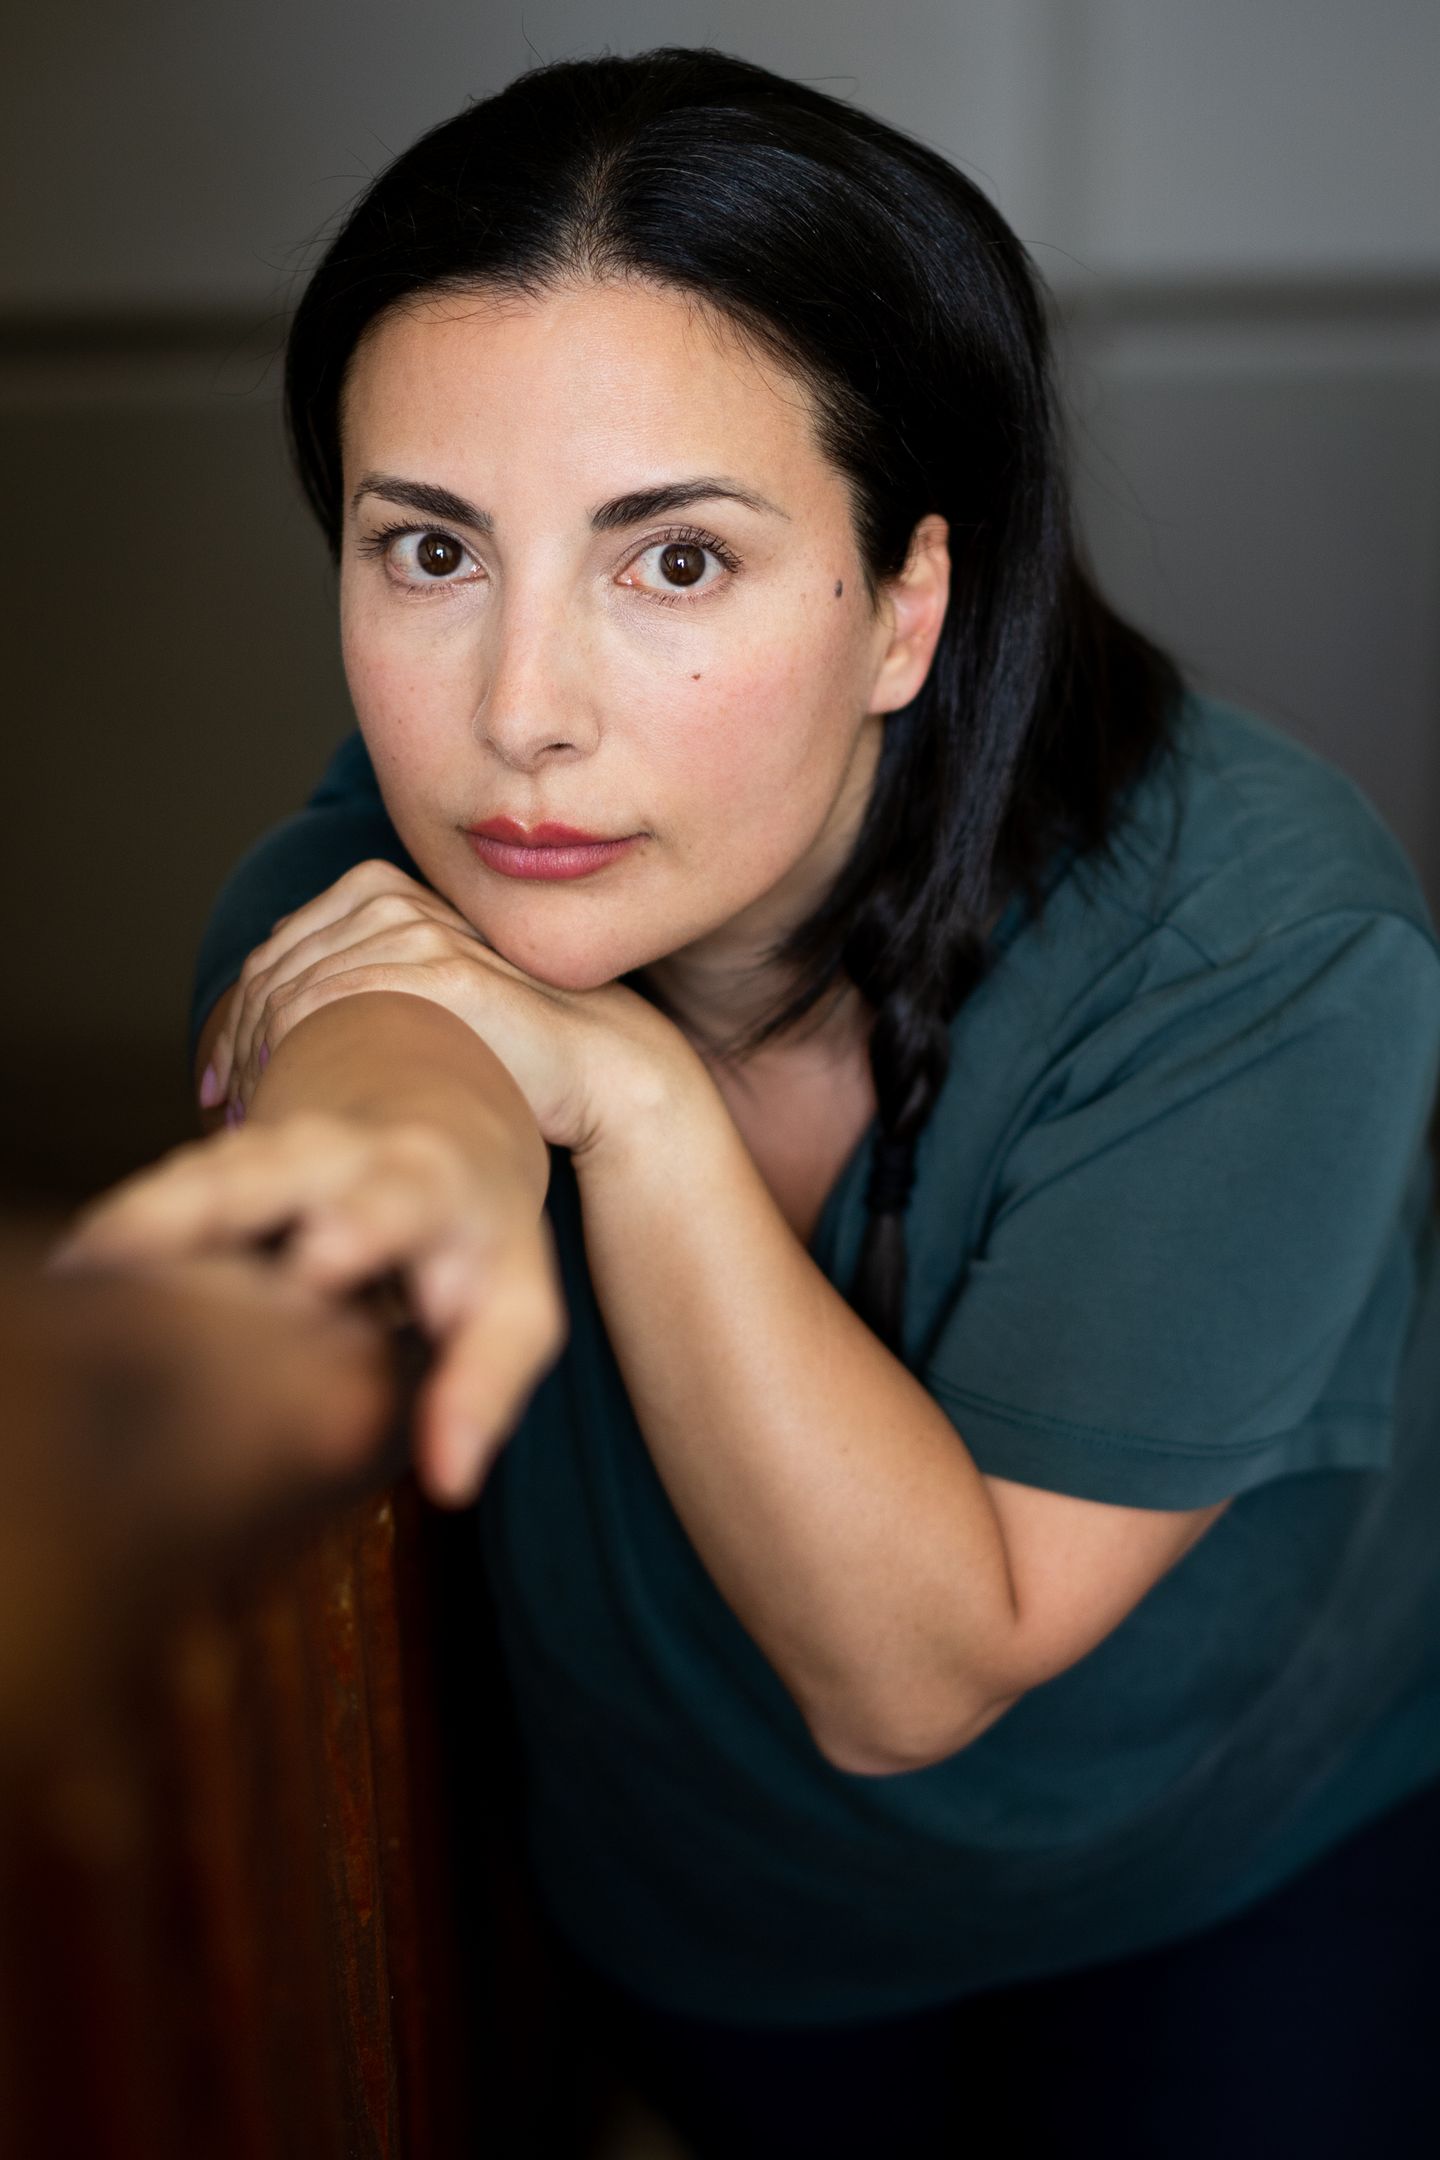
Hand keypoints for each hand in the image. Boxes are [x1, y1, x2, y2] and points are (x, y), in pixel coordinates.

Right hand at [47, 1112, 566, 1505]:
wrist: (434, 1112)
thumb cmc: (477, 1239)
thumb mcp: (514, 1305)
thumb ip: (485, 1384)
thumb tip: (452, 1481)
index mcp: (433, 1187)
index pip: (406, 1208)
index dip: (368, 1235)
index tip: (327, 1263)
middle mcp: (356, 1156)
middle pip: (302, 1175)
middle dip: (271, 1207)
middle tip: (271, 1258)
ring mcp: (282, 1152)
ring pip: (217, 1179)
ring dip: (163, 1219)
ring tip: (99, 1269)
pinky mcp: (223, 1164)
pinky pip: (168, 1193)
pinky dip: (124, 1229)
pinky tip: (78, 1269)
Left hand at [205, 859, 680, 1154]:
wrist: (590, 1061)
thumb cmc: (501, 1046)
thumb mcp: (420, 1002)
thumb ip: (362, 984)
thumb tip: (282, 1014)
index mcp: (383, 893)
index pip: (278, 951)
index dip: (239, 1019)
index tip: (220, 1080)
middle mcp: (392, 902)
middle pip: (273, 969)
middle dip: (239, 1043)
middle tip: (224, 1106)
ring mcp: (414, 932)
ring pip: (291, 988)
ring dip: (256, 1057)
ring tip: (251, 1114)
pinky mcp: (435, 971)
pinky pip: (327, 1005)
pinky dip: (289, 1054)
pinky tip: (286, 1098)